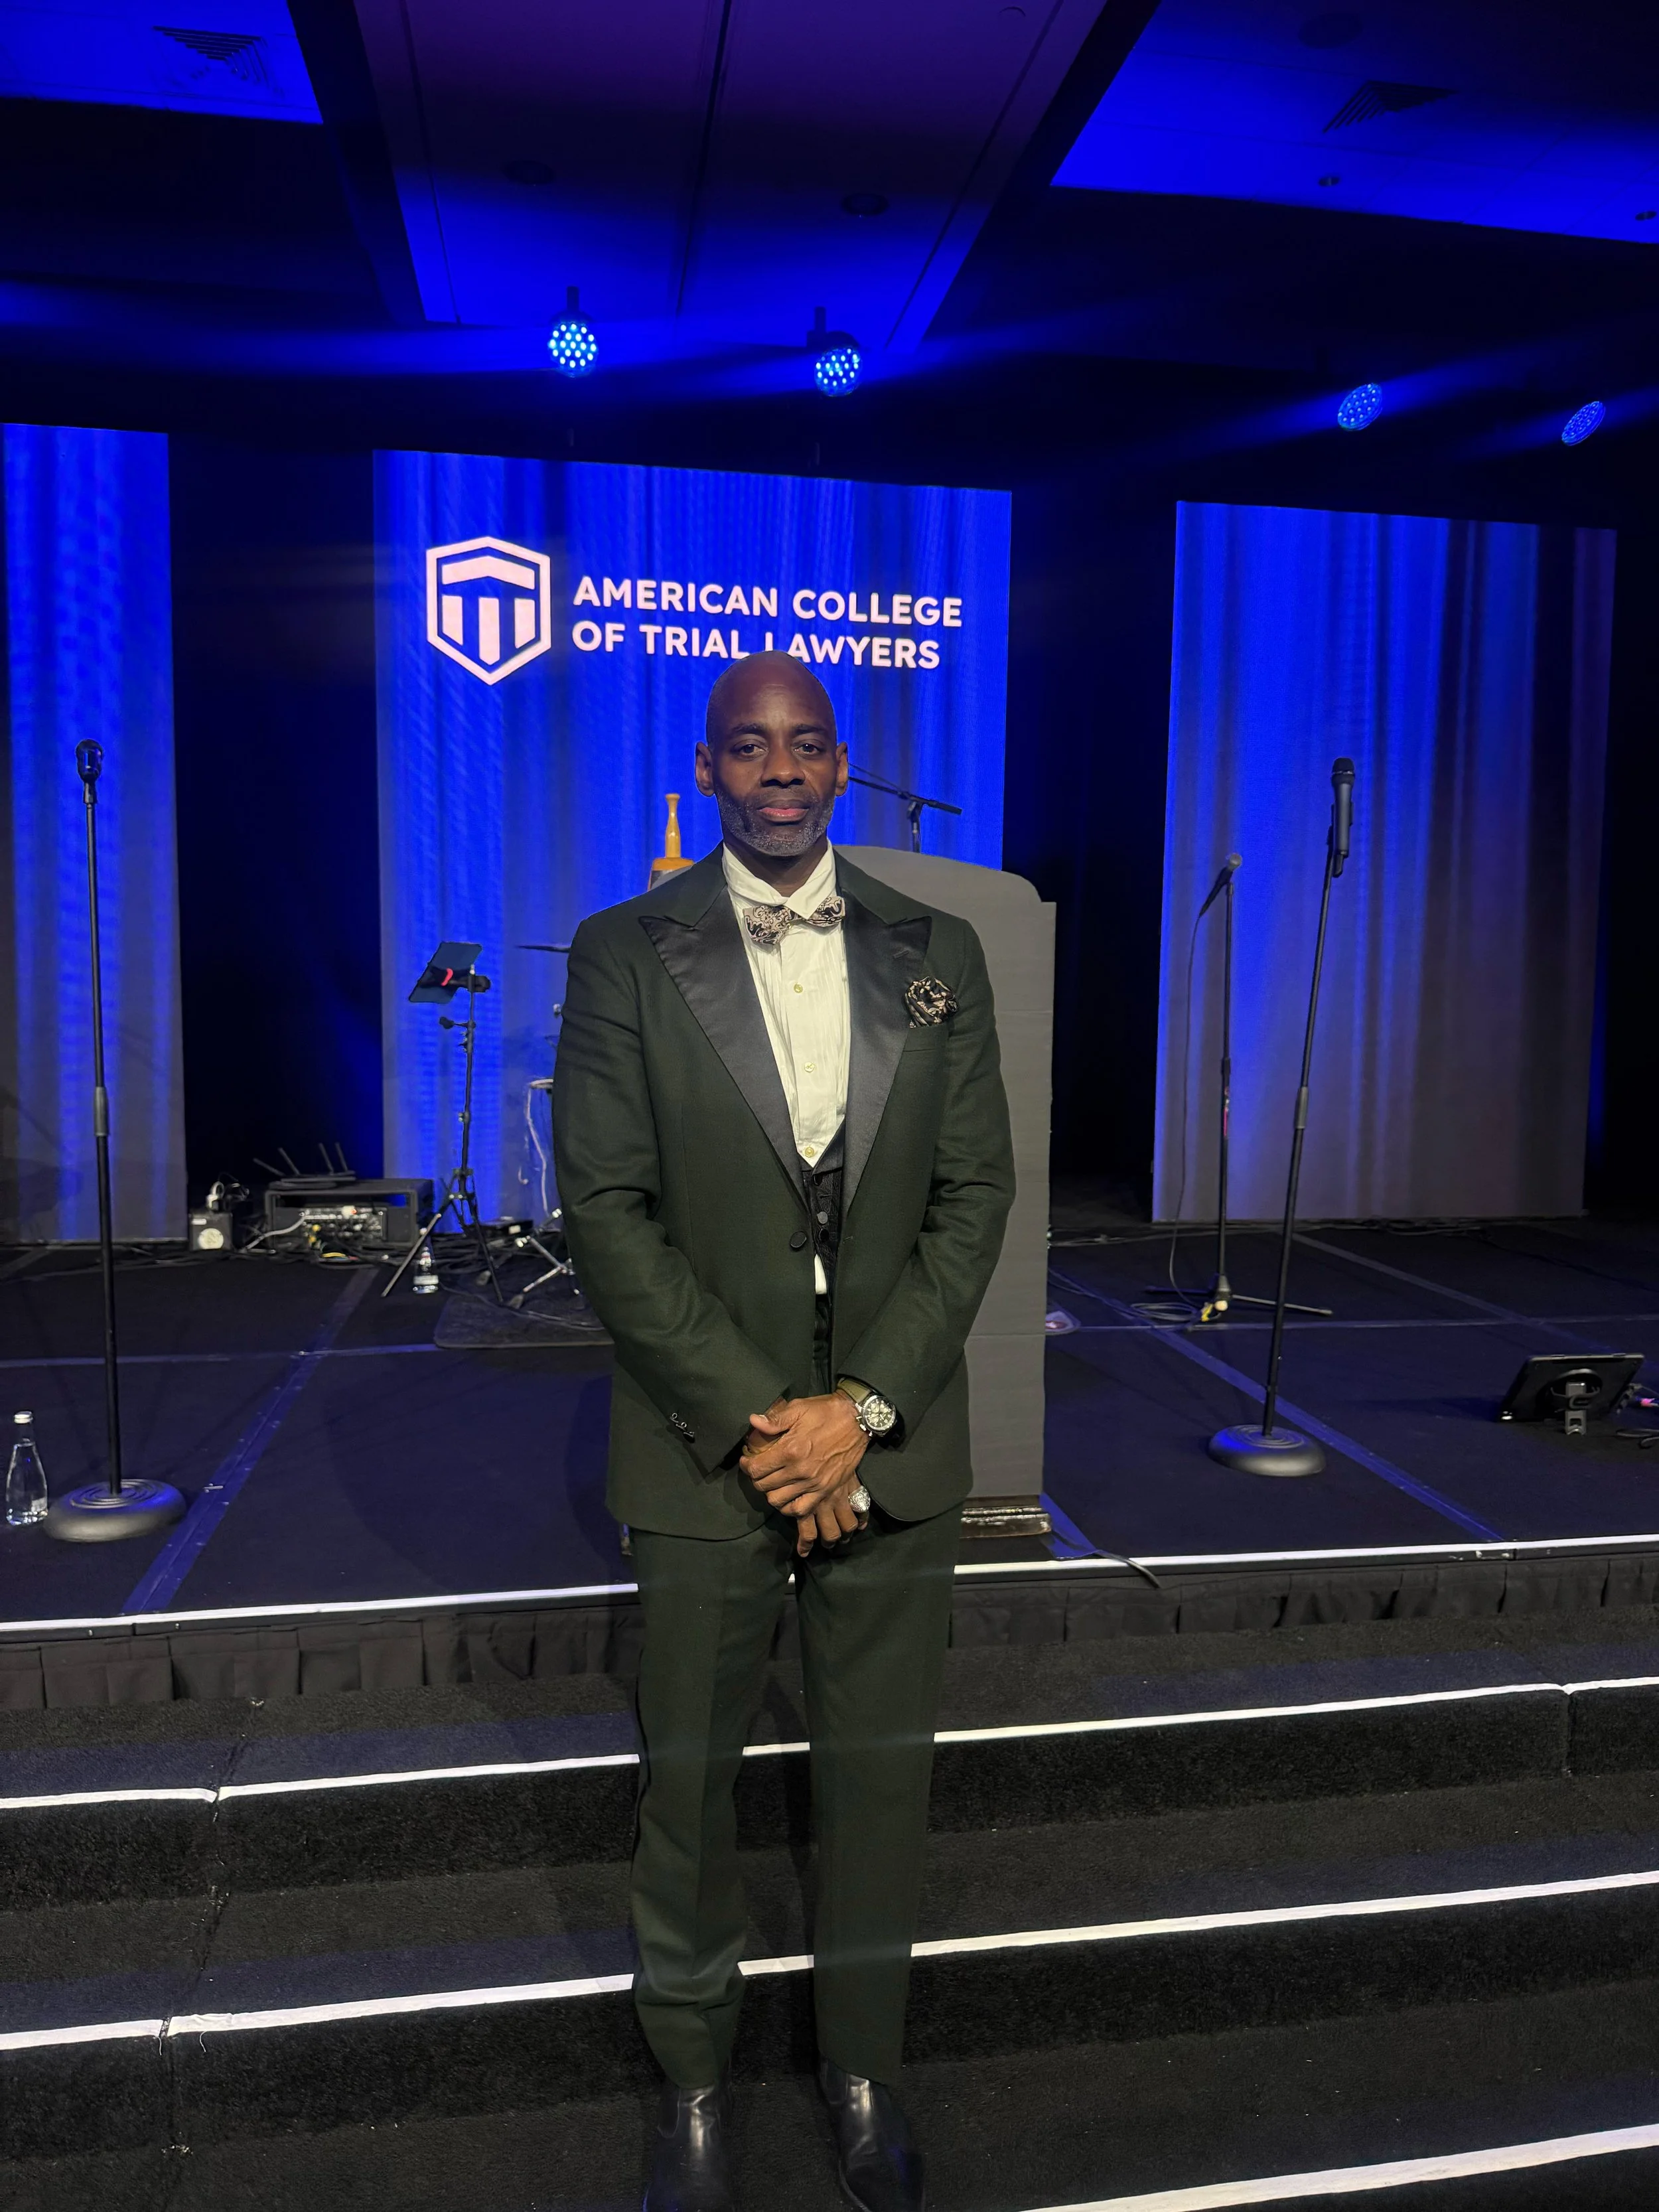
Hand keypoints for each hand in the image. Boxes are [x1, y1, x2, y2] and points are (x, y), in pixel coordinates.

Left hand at [742, 1393, 869, 1555]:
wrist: (858, 1420)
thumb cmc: (827, 1412)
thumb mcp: (799, 1408)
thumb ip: (774, 1419)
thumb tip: (753, 1421)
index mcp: (790, 1450)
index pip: (756, 1469)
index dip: (746, 1465)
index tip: (747, 1460)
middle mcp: (800, 1471)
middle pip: (764, 1486)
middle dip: (756, 1478)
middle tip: (759, 1470)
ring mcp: (813, 1483)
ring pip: (778, 1500)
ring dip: (771, 1493)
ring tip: (772, 1482)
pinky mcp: (825, 1490)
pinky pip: (800, 1509)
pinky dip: (790, 1507)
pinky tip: (788, 1496)